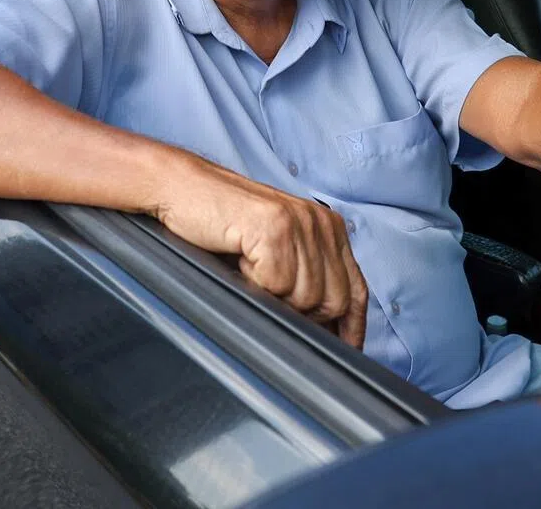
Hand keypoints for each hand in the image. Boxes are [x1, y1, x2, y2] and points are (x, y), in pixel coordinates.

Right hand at [155, 157, 368, 348]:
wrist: (183, 189)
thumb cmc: (223, 225)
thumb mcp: (276, 251)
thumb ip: (305, 278)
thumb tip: (325, 330)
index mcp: (328, 228)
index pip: (357, 288)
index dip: (352, 327)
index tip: (346, 352)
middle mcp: (321, 223)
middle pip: (335, 300)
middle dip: (303, 315)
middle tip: (267, 295)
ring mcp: (300, 224)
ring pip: (305, 298)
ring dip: (272, 296)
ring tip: (250, 269)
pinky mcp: (275, 228)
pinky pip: (276, 284)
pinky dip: (253, 283)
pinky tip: (241, 261)